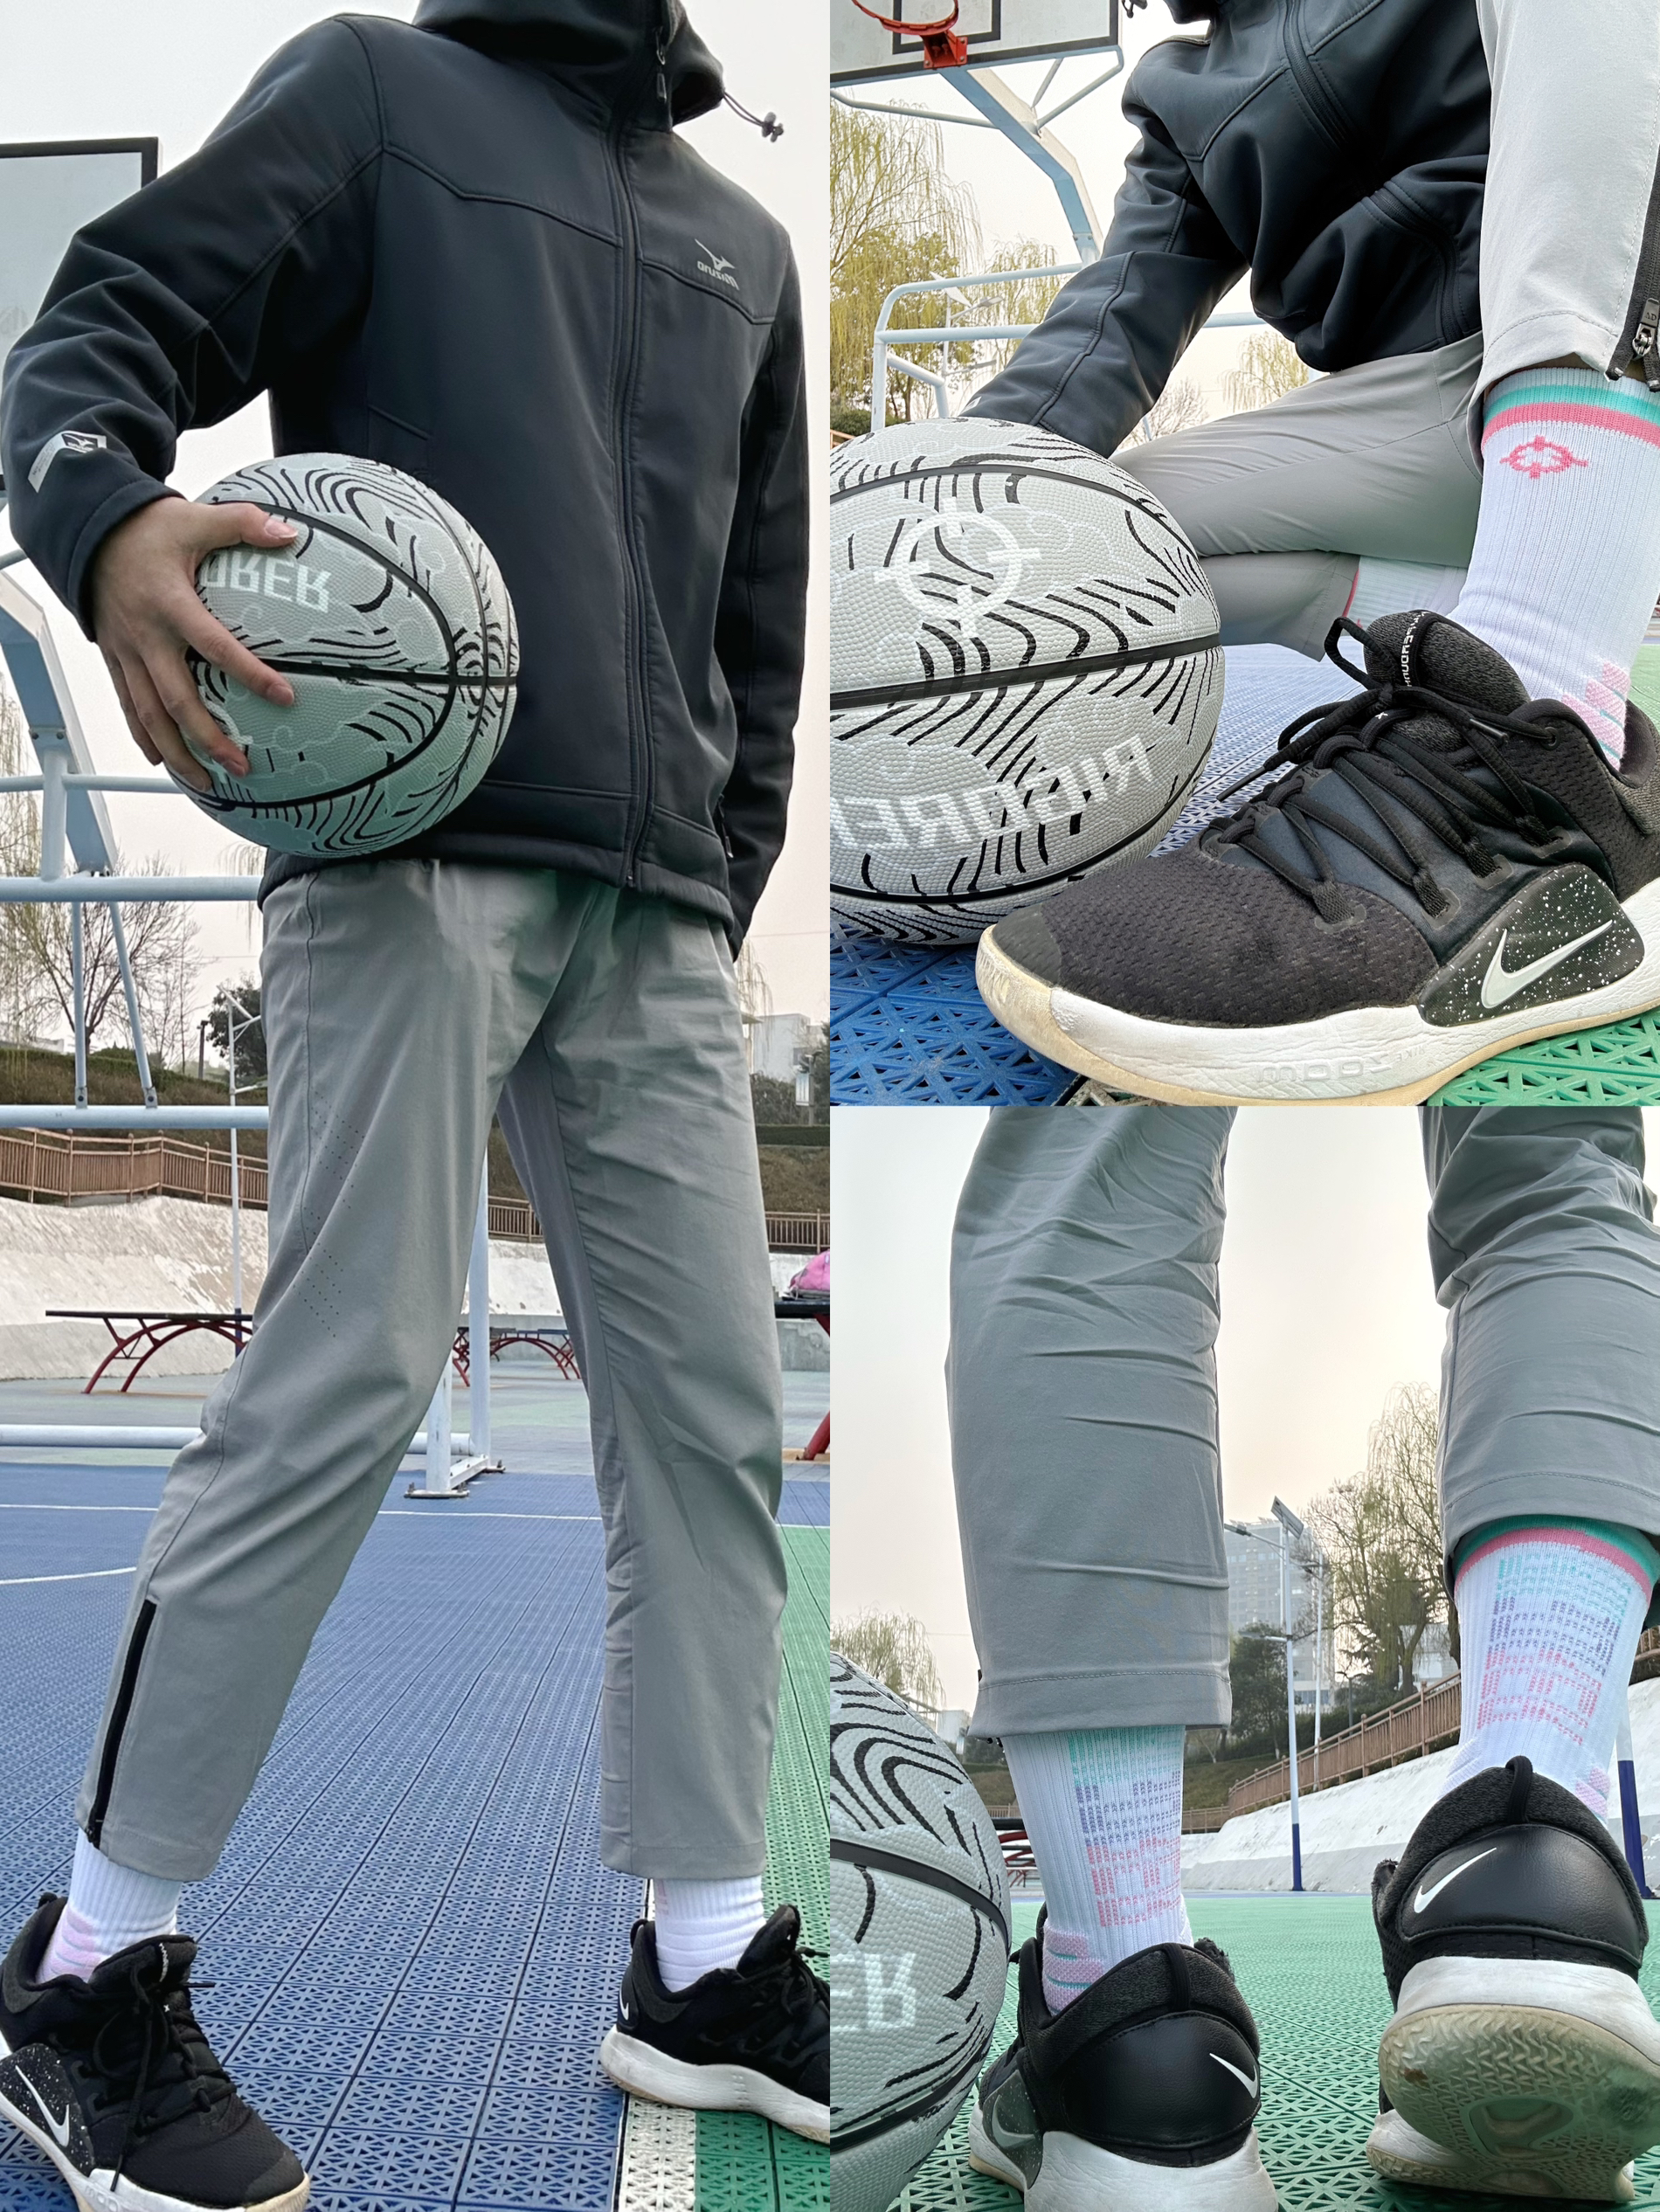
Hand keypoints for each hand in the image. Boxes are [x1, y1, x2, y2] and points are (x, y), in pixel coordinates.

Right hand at [89, 495, 298, 791]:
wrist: (88, 530)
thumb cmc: (147, 528)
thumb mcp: (195, 519)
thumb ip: (244, 525)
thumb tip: (290, 533)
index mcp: (170, 604)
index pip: (214, 646)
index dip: (249, 673)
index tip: (284, 697)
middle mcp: (146, 635)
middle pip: (176, 700)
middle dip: (208, 738)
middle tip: (241, 765)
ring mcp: (126, 651)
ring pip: (148, 714)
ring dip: (177, 752)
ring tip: (207, 780)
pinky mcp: (114, 657)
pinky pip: (127, 704)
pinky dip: (144, 736)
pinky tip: (163, 761)